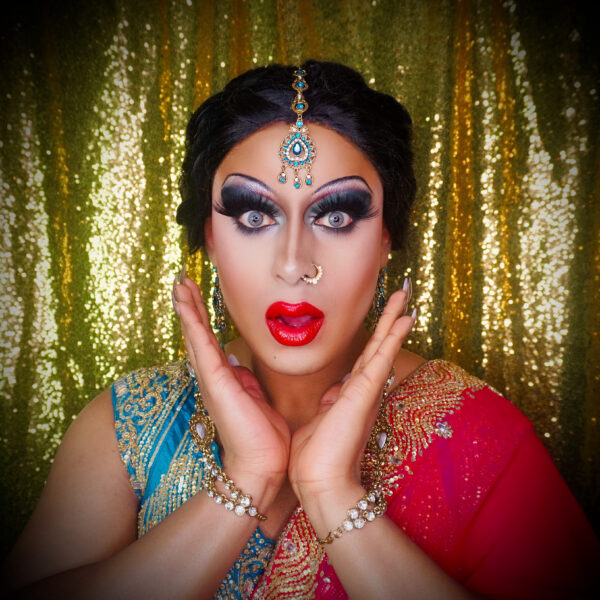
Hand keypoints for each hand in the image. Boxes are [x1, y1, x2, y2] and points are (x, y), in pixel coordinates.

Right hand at [173, 271, 289, 505]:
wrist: (263, 465)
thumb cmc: (264, 437)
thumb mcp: (258, 400)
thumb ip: (247, 382)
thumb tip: (240, 365)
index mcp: (224, 380)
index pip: (209, 341)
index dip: (201, 317)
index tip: (195, 295)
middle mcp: (212, 376)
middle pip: (196, 333)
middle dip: (189, 306)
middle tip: (182, 280)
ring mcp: (211, 378)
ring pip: (195, 334)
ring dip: (187, 307)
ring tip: (180, 282)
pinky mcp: (215, 380)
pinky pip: (200, 343)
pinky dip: (191, 320)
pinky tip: (184, 301)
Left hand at [288, 288, 414, 507]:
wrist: (319, 482)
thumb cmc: (315, 457)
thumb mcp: (318, 421)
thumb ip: (329, 403)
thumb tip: (332, 393)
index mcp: (352, 395)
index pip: (366, 359)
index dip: (376, 338)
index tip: (384, 320)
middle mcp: (364, 390)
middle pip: (379, 347)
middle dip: (390, 321)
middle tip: (401, 296)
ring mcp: (367, 390)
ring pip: (383, 346)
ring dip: (394, 320)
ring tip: (405, 296)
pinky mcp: (365, 392)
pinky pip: (382, 356)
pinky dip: (393, 336)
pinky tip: (403, 318)